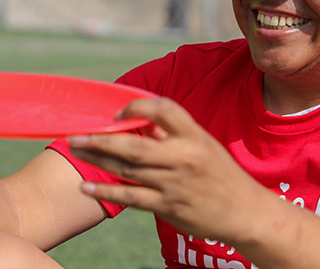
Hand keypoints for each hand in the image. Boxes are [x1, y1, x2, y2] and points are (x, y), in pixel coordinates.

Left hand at [67, 97, 271, 244]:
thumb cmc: (222, 174)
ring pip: (127, 170)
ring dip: (98, 160)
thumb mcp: (205, 145)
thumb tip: (141, 122)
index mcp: (195, 137)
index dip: (137, 107)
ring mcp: (174, 184)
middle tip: (77, 134)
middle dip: (102, 139)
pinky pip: (130, 197)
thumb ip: (175, 135)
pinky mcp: (167, 206)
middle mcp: (183, 158)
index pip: (164, 110)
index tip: (119, 113)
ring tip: (76, 150)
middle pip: (135, 145)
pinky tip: (87, 186)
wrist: (243, 212)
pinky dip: (106, 190)